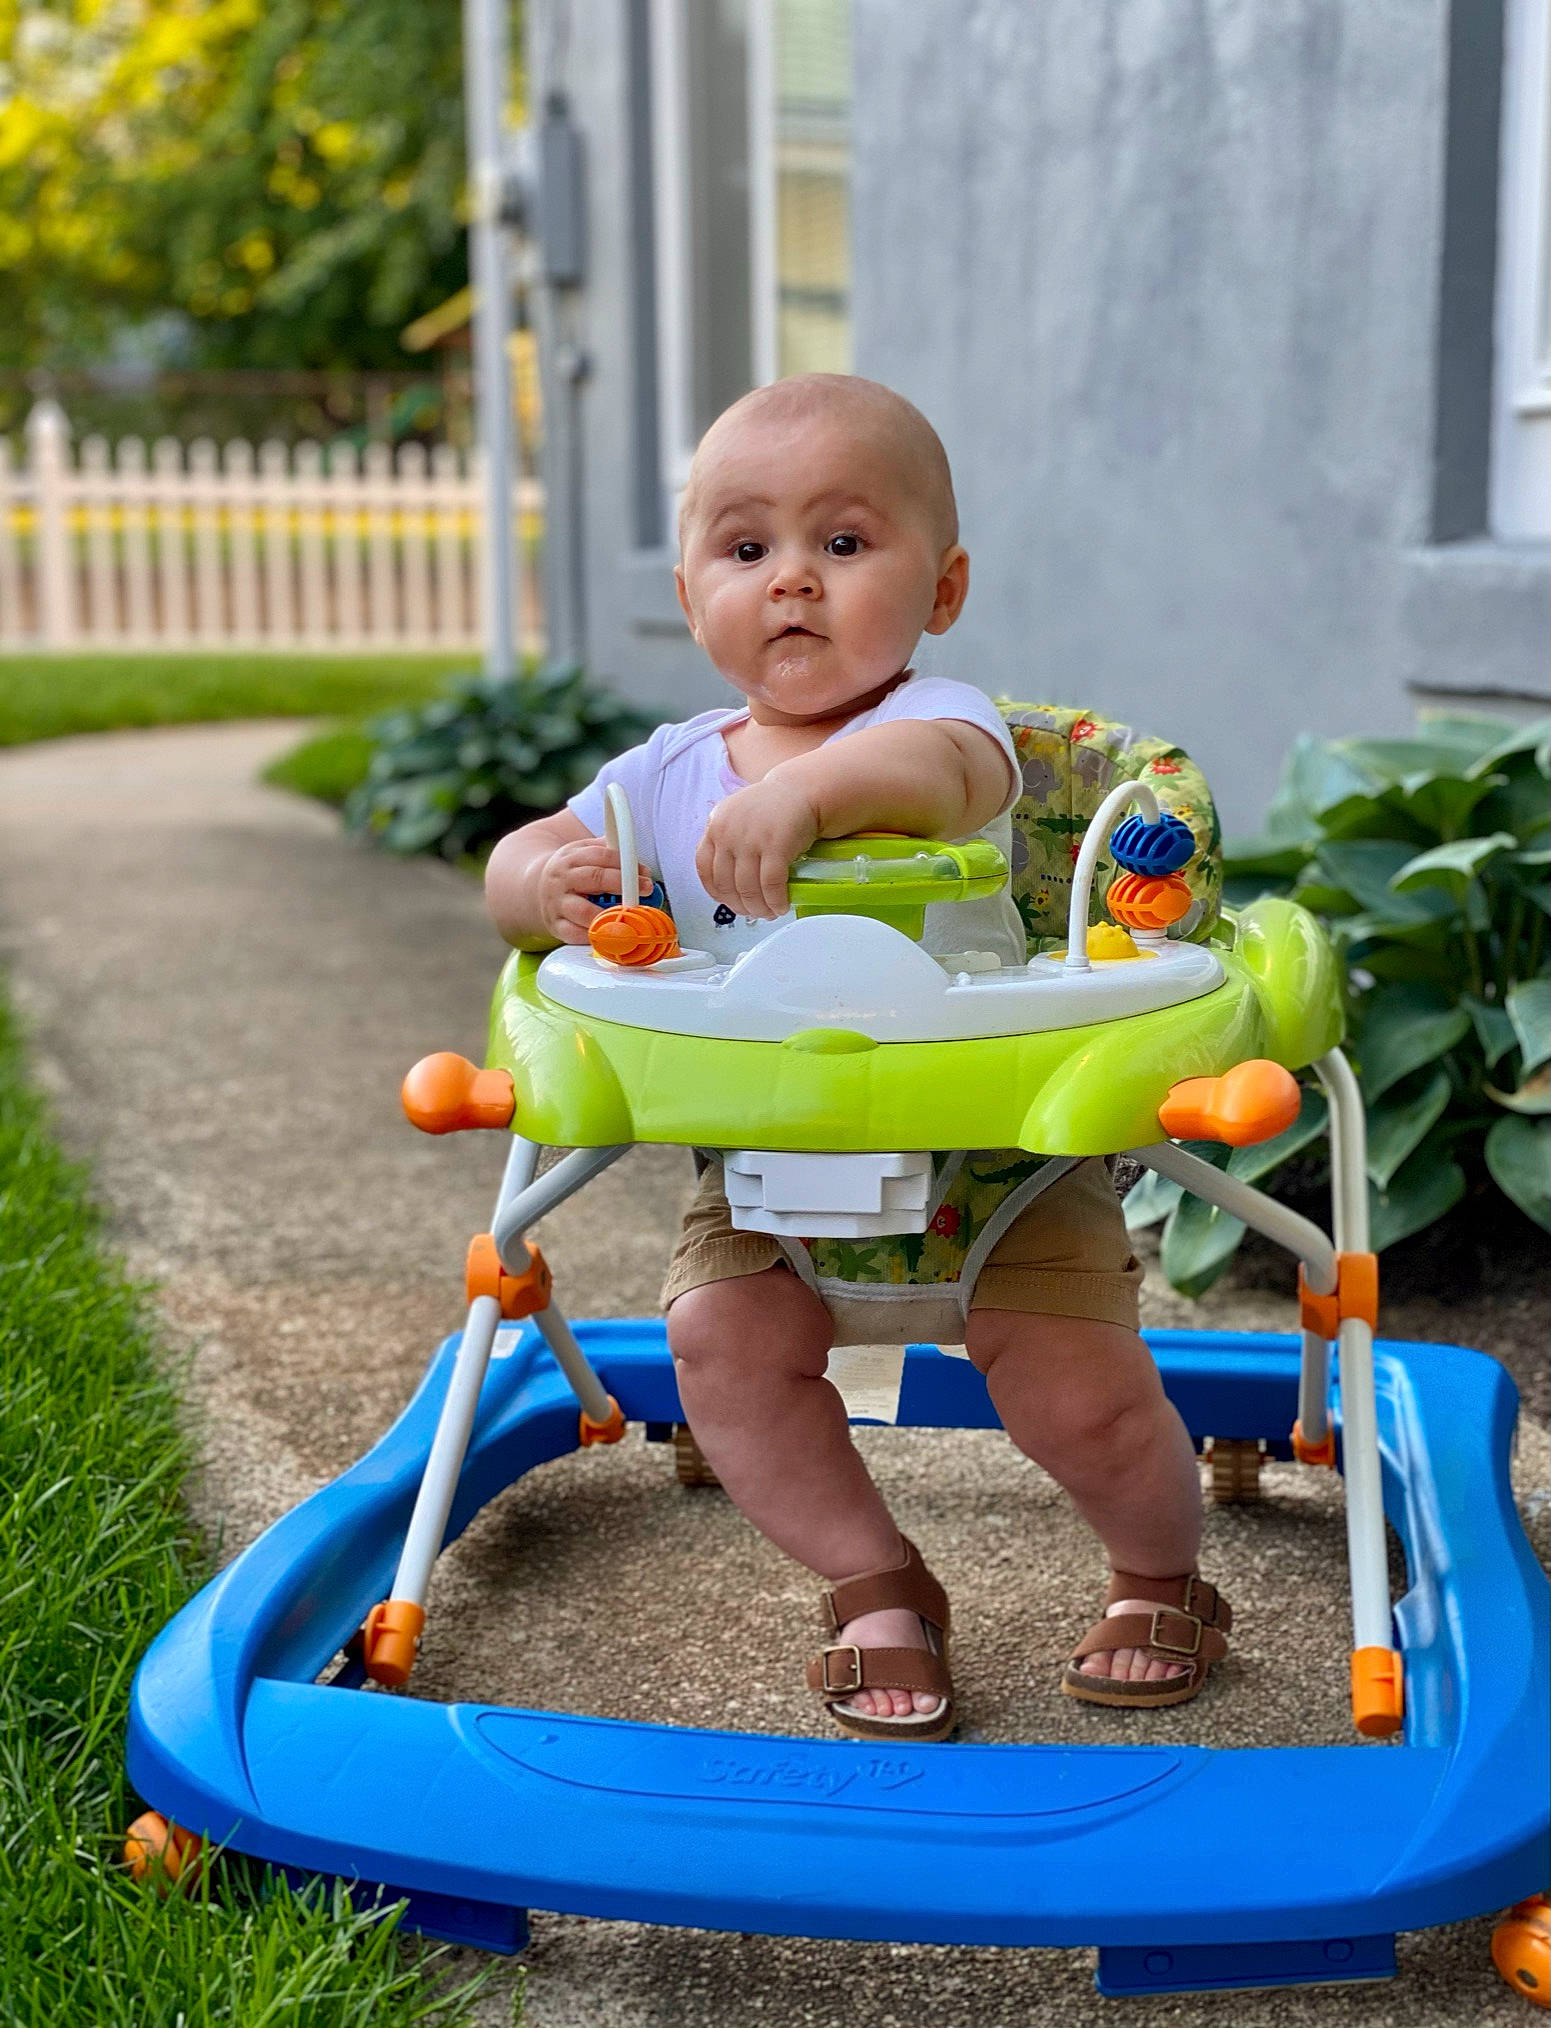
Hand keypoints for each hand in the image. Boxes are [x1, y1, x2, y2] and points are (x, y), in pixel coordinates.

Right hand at [535, 838, 652, 943]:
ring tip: (627, 915)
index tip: (645, 873)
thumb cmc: (571, 873)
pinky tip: (610, 932)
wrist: (535, 890)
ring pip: (584, 911)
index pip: (600, 856)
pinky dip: (594, 935)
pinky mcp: (556, 926)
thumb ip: (610, 854)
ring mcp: (557, 904)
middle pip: (594, 878)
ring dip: (609, 914)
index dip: (625, 864)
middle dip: (622, 884)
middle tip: (646, 890)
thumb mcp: (583, 854)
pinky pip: (575, 934)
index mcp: (571, 858)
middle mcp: (562, 880)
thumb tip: (641, 869)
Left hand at [695, 778, 818, 919]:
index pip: (704, 870)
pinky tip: (781, 906)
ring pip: (748, 889)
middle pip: (726, 884)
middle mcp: (728, 833)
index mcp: (715, 827)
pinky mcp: (776, 846)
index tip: (730, 902)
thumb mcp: (736, 817)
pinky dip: (775, 901)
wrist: (800, 791)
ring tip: (769, 913)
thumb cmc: (770, 808)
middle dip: (740, 907)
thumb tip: (726, 885)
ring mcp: (751, 839)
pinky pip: (771, 884)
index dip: (717, 893)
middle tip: (753, 913)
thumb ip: (725, 843)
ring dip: (759, 908)